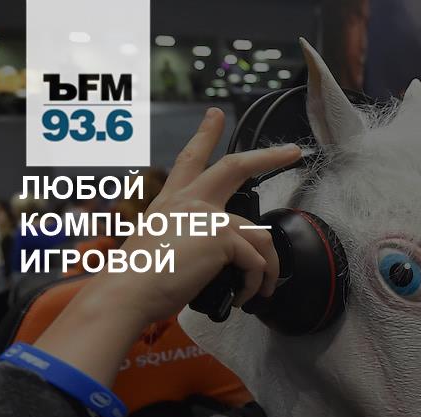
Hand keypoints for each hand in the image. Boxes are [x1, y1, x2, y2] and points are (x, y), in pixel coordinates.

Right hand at [34, 108, 300, 385]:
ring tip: (263, 289)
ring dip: (269, 268)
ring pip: (260, 235)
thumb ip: (190, 239)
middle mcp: (190, 201)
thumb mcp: (162, 246)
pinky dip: (256, 284)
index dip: (204, 135)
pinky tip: (244, 298)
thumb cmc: (140, 278)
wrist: (128, 290)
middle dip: (269, 157)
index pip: (190, 160)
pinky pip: (256, 262)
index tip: (216, 116)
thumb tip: (222, 259)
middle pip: (235, 166)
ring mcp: (208, 215)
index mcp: (172, 201)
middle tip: (292, 152)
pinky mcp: (222, 237)